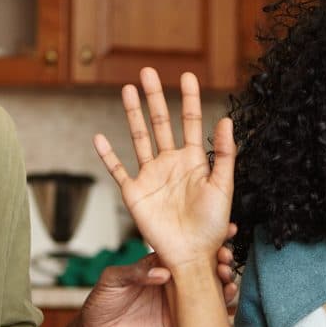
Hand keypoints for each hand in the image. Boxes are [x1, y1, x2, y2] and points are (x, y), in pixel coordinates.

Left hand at [73, 225, 238, 326]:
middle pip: (202, 265)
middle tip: (226, 254)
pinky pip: (204, 312)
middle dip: (219, 257)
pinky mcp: (180, 321)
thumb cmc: (101, 301)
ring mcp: (177, 300)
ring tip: (228, 274)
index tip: (222, 230)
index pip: (184, 247)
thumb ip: (135, 272)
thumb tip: (163, 273)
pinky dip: (220, 304)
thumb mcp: (113, 279)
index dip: (201, 239)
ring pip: (208, 286)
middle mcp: (171, 280)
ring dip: (223, 278)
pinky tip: (229, 297)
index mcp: (157, 264)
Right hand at [93, 67, 234, 272]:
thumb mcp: (223, 187)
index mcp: (194, 161)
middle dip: (154, 97)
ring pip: (139, 138)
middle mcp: (170, 164)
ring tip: (127, 89)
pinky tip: (99, 138)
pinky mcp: (134, 193)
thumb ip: (225, 154)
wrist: (191, 256)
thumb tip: (226, 120)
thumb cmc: (211, 226)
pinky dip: (107, 155)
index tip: (187, 75)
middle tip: (147, 70)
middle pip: (160, 123)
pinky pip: (118, 170)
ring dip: (133, 114)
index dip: (189, 99)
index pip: (191, 122)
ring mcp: (150, 176)